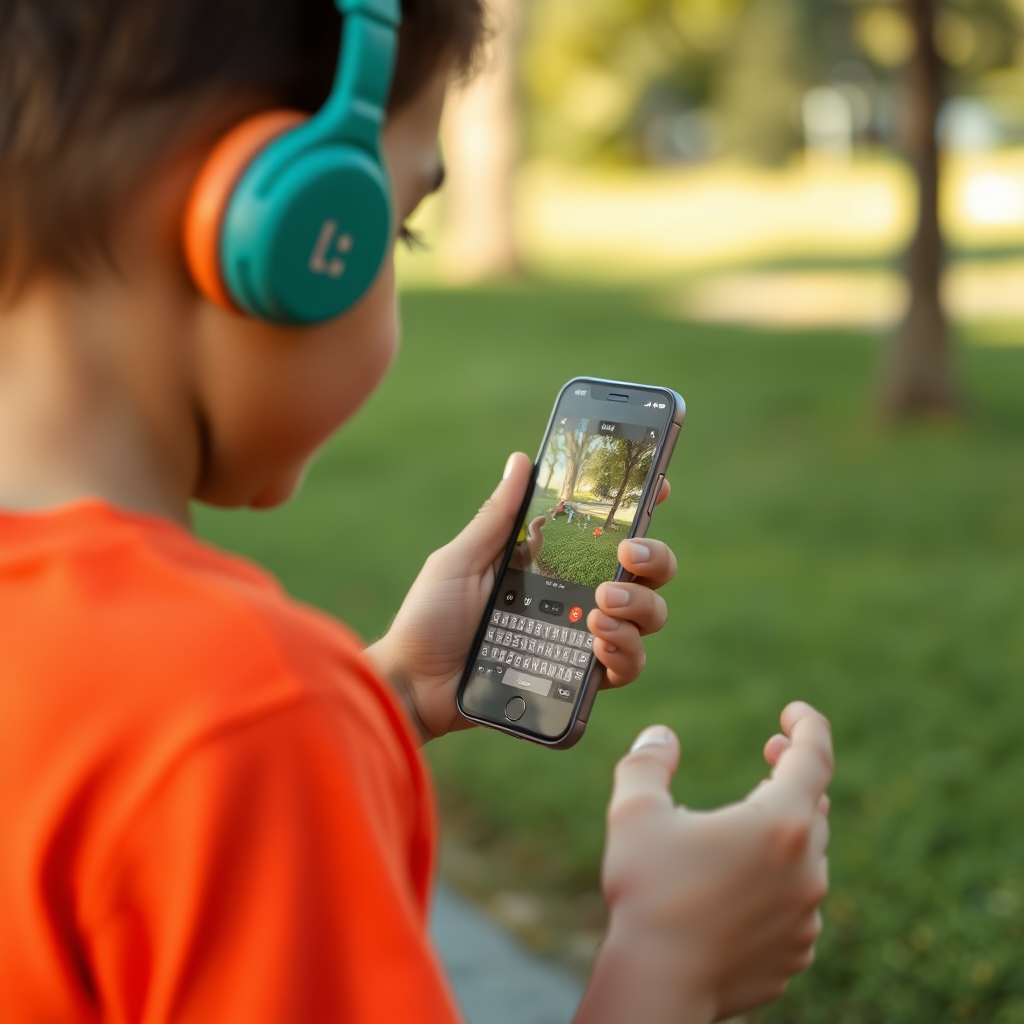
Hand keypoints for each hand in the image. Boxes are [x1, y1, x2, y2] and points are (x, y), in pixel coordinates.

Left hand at [365, 452, 674, 742]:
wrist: (415, 683)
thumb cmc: (431, 617)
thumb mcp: (462, 559)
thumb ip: (498, 517)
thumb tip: (521, 460)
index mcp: (553, 562)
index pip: (609, 533)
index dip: (641, 508)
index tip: (656, 487)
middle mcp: (577, 597)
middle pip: (647, 573)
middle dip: (654, 558)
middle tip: (627, 555)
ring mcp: (582, 638)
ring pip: (648, 617)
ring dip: (639, 606)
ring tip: (600, 608)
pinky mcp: (578, 679)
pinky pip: (626, 666)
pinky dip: (625, 651)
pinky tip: (600, 643)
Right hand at [578, 702, 832, 1023]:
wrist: (659, 986)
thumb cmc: (648, 893)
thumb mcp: (635, 811)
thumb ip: (648, 762)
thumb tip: (660, 736)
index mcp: (780, 823)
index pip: (815, 757)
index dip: (809, 725)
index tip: (794, 711)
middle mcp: (807, 868)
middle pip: (812, 806)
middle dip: (792, 773)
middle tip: (770, 752)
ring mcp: (806, 916)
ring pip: (806, 857)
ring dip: (782, 832)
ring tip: (744, 824)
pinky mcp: (796, 953)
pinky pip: (795, 904)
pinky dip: (777, 883)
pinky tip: (738, 886)